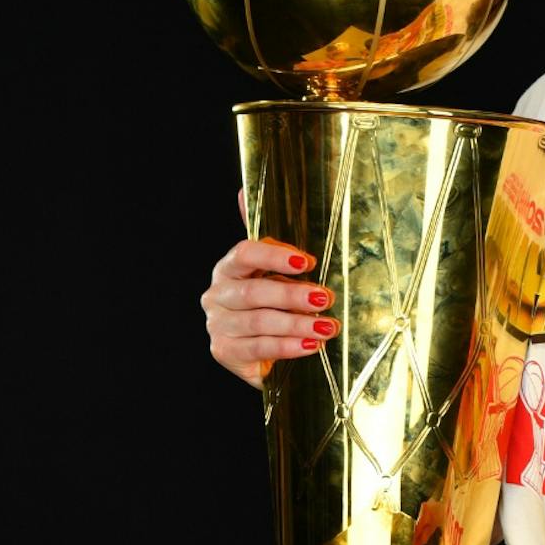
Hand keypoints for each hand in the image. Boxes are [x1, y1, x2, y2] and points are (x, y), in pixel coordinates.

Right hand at [200, 194, 335, 388]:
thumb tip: (243, 192)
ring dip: (298, 324)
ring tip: (327, 327)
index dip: (275, 256)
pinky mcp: (225, 352)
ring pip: (260, 322)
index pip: (245, 253)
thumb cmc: (270, 303)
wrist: (258, 349)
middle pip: (255, 292)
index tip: (308, 262)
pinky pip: (259, 348)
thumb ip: (266, 239)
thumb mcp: (273, 271)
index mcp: (229, 268)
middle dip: (294, 295)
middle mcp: (217, 295)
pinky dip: (288, 347)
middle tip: (326, 298)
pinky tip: (311, 345)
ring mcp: (218, 325)